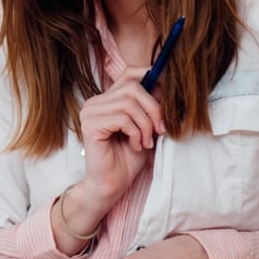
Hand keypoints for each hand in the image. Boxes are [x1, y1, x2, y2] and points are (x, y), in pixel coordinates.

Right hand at [78, 67, 164, 202]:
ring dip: (145, 125)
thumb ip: (150, 107)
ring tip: (146, 142)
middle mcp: (94, 103)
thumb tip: (165, 85)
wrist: (112, 185)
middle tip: (161, 129)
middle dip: (154, 108)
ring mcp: (90, 113)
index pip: (129, 74)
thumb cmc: (127, 158)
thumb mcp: (145, 127)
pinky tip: (136, 146)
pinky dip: (136, 133)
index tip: (168, 93)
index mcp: (106, 100)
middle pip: (132, 87)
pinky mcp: (90, 126)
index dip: (150, 76)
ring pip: (129, 104)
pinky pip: (122, 119)